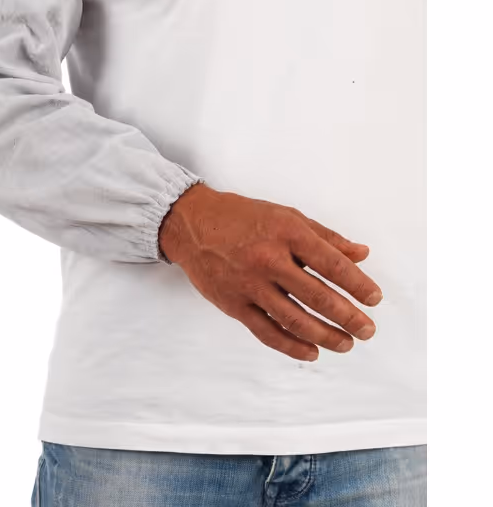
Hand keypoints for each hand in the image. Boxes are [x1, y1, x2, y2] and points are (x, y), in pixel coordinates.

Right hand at [158, 182, 382, 361]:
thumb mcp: (286, 215)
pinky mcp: (233, 304)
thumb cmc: (241, 217)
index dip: (358, 284)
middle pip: (317, 296)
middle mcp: (268, 259)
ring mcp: (249, 284)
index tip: (374, 299)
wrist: (192, 224)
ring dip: (325, 336)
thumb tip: (361, 253)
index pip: (332, 263)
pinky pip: (266, 331)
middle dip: (348, 316)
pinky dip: (291, 346)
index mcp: (286, 232)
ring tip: (346, 344)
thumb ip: (325, 236)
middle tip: (368, 330)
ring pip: (294, 319)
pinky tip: (311, 351)